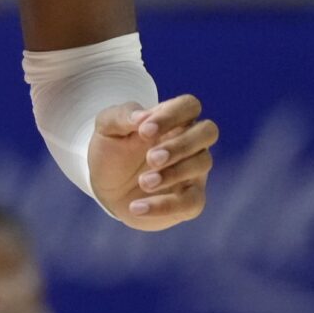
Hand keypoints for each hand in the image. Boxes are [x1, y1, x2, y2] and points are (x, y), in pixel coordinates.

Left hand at [86, 92, 216, 229]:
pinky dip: (164, 206)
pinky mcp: (189, 200)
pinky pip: (191, 202)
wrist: (105, 187)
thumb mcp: (106, 128)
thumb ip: (120, 116)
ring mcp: (193, 172)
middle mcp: (189, 143)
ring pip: (203, 163)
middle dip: (181, 144)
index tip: (144, 131)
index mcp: (172, 120)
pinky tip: (136, 207)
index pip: (189, 105)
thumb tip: (142, 117)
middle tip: (151, 158)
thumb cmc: (112, 151)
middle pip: (208, 131)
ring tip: (143, 182)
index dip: (172, 115)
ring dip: (173, 173)